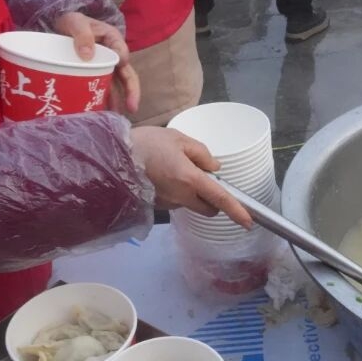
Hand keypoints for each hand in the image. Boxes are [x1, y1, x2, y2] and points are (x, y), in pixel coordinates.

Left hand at [54, 11, 140, 113]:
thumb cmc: (71, 22)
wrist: (60, 29)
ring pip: (117, 85)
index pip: (121, 50)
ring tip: (115, 116)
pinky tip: (100, 113)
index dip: (122, 59)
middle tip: (133, 107)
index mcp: (113, 39)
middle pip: (127, 74)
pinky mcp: (98, 76)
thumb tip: (88, 55)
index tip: (121, 64)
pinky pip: (104, 89)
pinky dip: (104, 101)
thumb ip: (82, 34)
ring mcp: (107, 67)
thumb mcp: (75, 22)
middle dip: (131, 91)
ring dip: (118, 101)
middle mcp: (114, 55)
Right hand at [131, 127, 251, 226]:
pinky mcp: (156, 205)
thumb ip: (201, 153)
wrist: (112, 157)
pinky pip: (175, 202)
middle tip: (202, 177)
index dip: (237, 211)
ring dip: (192, 194)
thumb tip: (215, 168)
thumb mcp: (178, 138)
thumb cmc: (146, 143)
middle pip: (208, 208)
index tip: (249, 222)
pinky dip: (177, 193)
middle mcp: (181, 197)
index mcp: (191, 179)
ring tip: (175, 170)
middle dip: (213, 200)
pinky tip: (164, 176)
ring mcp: (168, 204)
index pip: (220, 199)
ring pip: (191, 205)